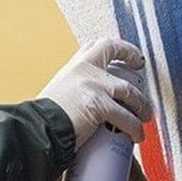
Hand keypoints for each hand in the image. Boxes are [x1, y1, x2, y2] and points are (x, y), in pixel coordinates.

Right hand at [38, 38, 152, 145]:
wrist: (36, 130)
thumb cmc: (44, 119)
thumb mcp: (59, 93)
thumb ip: (75, 91)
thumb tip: (87, 103)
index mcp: (74, 67)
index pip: (98, 45)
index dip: (118, 47)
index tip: (128, 54)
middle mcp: (84, 69)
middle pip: (116, 52)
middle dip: (133, 57)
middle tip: (140, 72)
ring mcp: (93, 85)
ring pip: (129, 90)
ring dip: (141, 104)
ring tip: (145, 116)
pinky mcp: (99, 105)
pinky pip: (126, 117)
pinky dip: (135, 128)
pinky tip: (136, 135)